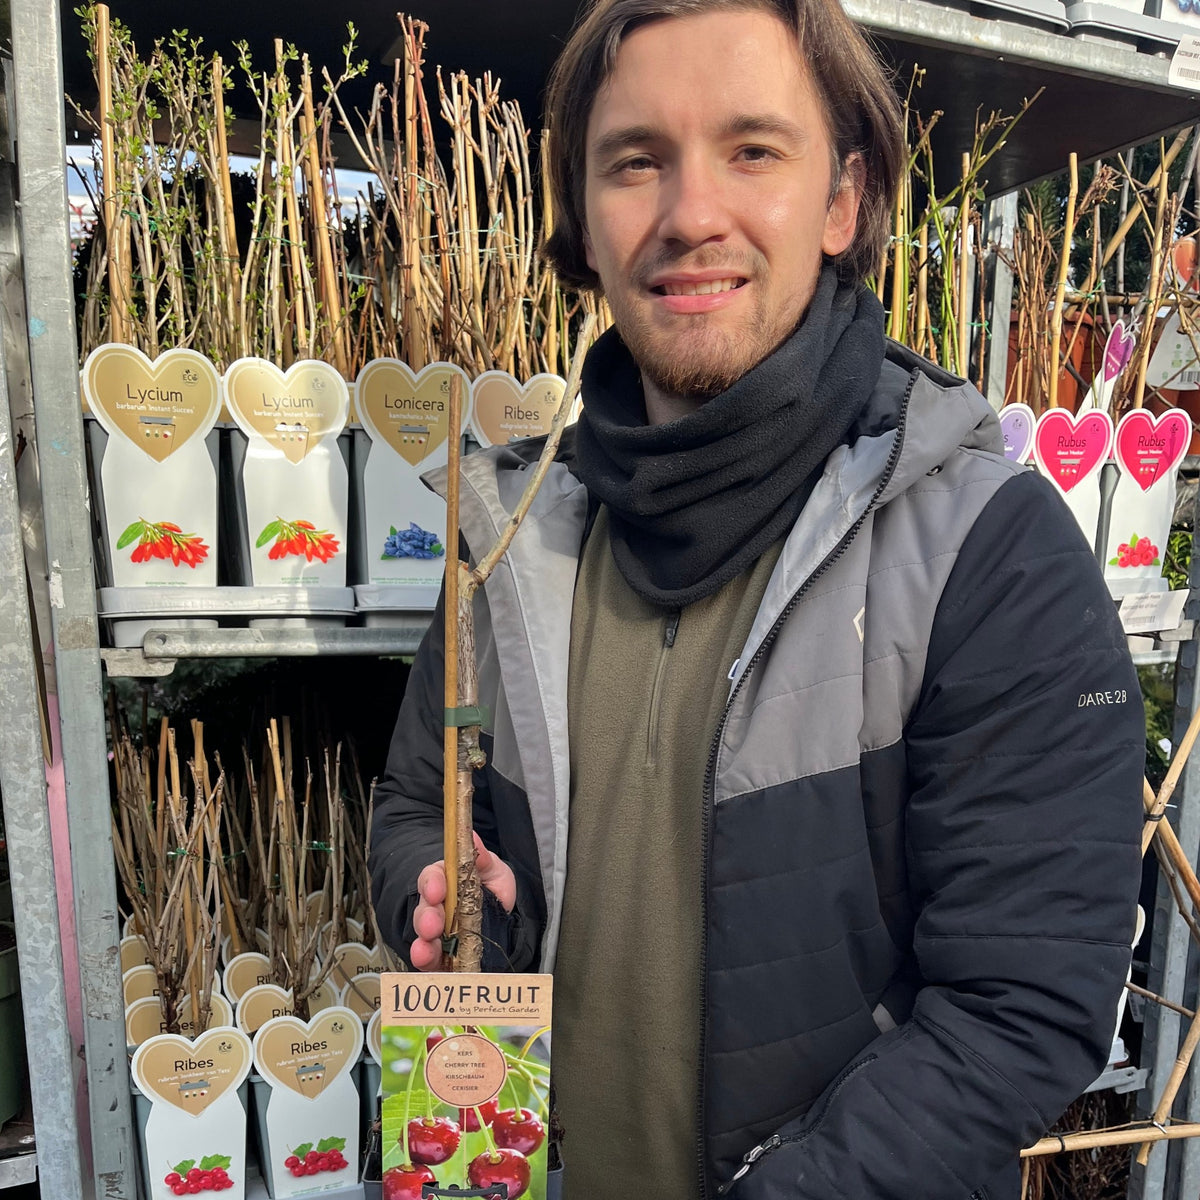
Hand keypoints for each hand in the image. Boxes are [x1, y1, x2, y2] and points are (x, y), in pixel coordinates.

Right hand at [411, 832, 516, 970]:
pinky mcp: (442, 957)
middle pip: (424, 911)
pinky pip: (433, 963)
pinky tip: (430, 969)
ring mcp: (438, 934)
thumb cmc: (489, 887)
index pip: (432, 878)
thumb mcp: (492, 869)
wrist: (501, 915)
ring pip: (424, 939)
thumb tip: (473, 837)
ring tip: (425, 951)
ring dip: (423, 946)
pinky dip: (430, 966)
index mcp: (445, 881)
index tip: (437, 890)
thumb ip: (482, 858)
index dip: (432, 884)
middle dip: (426, 918)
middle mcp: (436, 908)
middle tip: (431, 925)